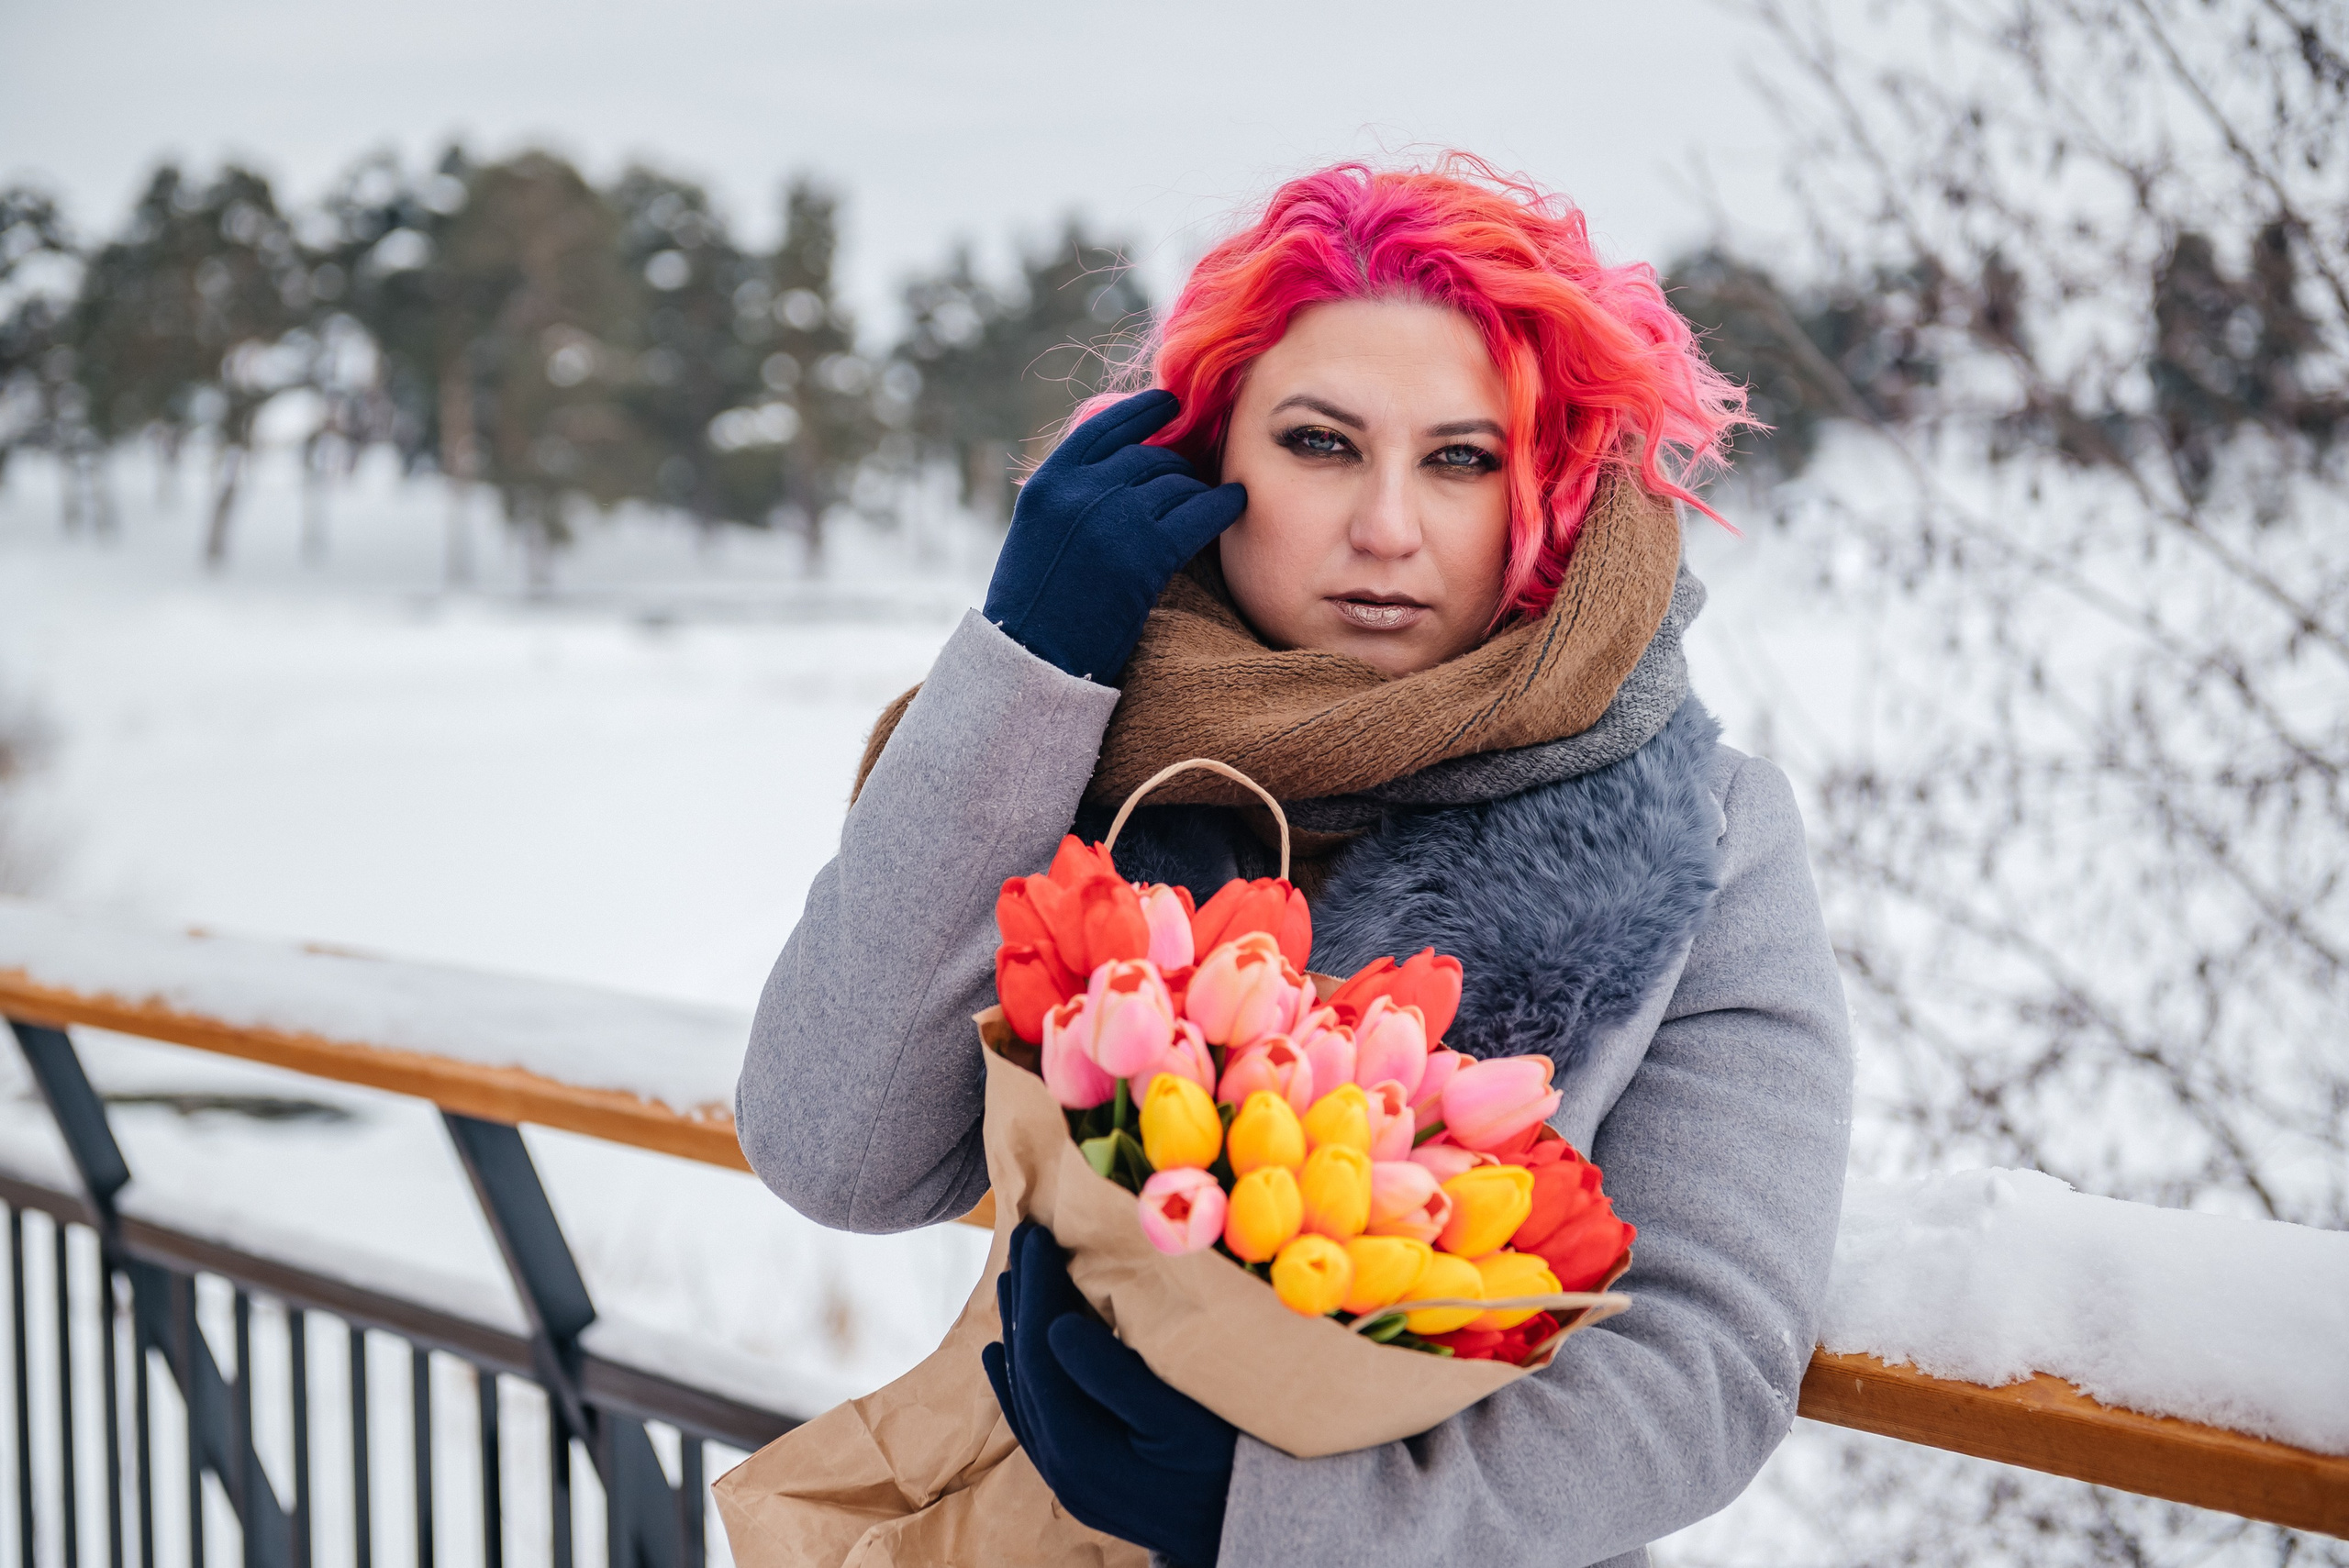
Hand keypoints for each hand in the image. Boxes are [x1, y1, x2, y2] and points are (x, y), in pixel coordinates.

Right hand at [982, 389, 1246, 683]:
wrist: (1033, 660)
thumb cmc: (1035, 607)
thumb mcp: (1038, 533)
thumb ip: (1072, 495)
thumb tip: (1124, 466)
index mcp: (1049, 482)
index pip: (1104, 427)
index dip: (1142, 411)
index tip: (1168, 403)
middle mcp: (1081, 490)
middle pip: (1149, 457)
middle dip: (1175, 468)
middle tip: (1192, 480)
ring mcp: (1116, 519)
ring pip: (1178, 483)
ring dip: (1196, 492)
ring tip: (1209, 500)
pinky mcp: (1148, 554)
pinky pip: (1201, 513)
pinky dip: (1223, 505)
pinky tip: (1236, 502)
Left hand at [982, 1221, 1235, 1567]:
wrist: (1248, 1530)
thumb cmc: (1225, 1467)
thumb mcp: (1177, 1418)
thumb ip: (1113, 1376)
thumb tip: (1057, 1327)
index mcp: (1077, 1449)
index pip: (1039, 1352)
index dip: (1036, 1288)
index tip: (1038, 1236)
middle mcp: (1059, 1467)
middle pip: (1025, 1368)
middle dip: (1024, 1299)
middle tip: (1024, 1238)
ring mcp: (1066, 1476)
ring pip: (1026, 1390)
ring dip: (1018, 1330)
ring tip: (1013, 1278)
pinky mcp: (1080, 1476)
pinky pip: (1032, 1418)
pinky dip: (1015, 1378)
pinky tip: (999, 1353)